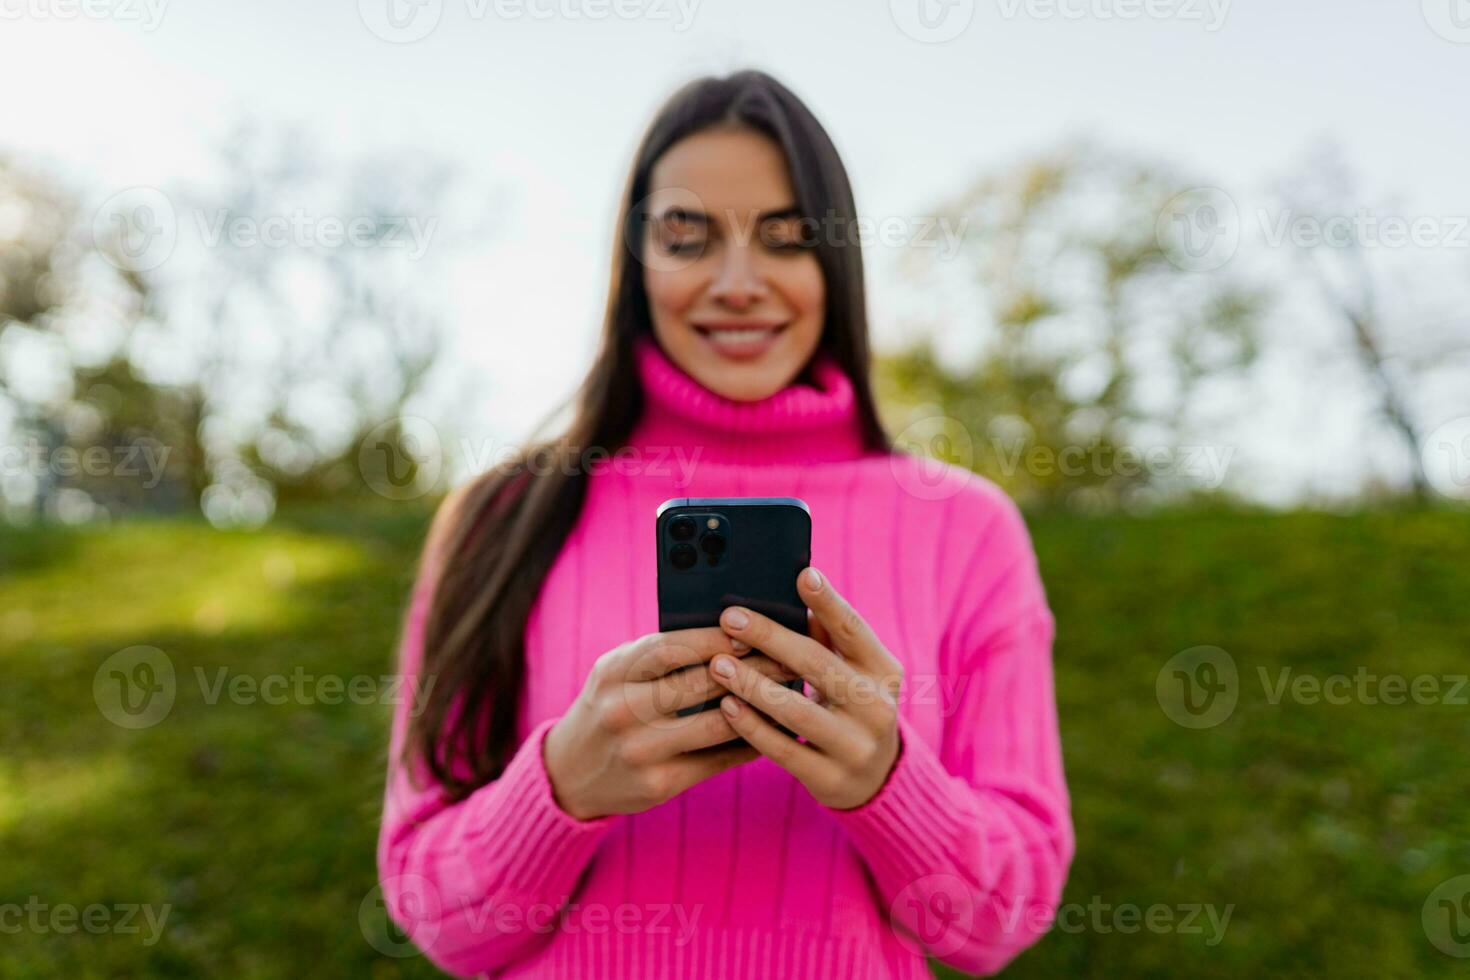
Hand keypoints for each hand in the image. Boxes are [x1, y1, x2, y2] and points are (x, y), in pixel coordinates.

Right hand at [543, 628, 794, 819]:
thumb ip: (659, 654)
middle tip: (790, 656)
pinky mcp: (659, 784)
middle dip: (751, 668)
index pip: (670, 646)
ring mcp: (641, 751)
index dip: (715, 637)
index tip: (753, 629)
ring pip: (717, 724)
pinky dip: (750, 742)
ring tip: (791, 690)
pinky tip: (775, 728)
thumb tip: (729, 632)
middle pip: (700, 684)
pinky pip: (717, 759)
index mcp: (613, 673)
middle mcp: (623, 711)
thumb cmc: (607, 707)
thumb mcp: (616, 673)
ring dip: (760, 706)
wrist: (569, 774)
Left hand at [708, 567, 903, 809]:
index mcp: (884, 671)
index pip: (855, 630)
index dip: (830, 603)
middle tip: (730, 618)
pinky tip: (726, 705)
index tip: (803, 574)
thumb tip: (779, 595)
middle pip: (818, 665)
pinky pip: (783, 750)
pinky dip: (752, 726)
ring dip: (752, 684)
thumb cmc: (848, 704)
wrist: (873, 778)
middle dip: (771, 638)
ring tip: (718, 664)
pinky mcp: (830, 779)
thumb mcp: (852, 671)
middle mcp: (877, 708)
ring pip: (796, 710)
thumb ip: (824, 636)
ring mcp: (855, 748)